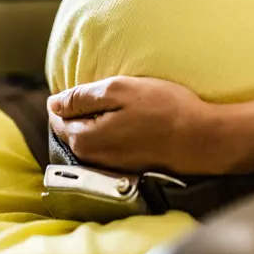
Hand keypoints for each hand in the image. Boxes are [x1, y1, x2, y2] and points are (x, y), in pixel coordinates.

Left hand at [48, 77, 227, 174]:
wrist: (201, 139)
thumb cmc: (163, 109)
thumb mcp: (119, 90)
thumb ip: (80, 97)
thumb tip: (53, 103)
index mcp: (83, 139)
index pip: (57, 116)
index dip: (71, 97)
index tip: (94, 86)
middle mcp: (91, 158)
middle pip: (72, 128)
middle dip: (83, 109)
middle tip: (112, 93)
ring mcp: (109, 165)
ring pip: (91, 136)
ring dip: (100, 119)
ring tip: (125, 105)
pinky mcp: (126, 167)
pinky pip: (108, 145)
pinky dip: (114, 130)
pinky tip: (134, 120)